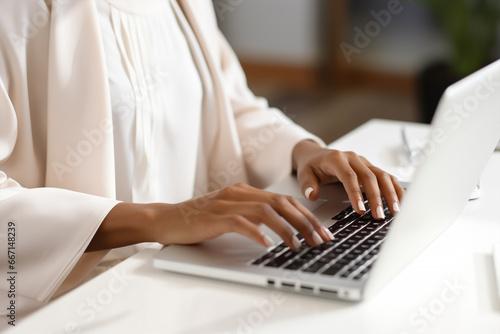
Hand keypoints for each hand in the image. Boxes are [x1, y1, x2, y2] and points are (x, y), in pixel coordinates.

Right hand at [153, 183, 333, 249]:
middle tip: (320, 239)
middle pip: (281, 203)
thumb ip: (252, 215)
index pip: (284, 199)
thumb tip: (281, 228)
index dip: (306, 215)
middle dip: (305, 221)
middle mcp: (239, 193)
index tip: (321, 231)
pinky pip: (241, 222)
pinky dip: (257, 233)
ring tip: (299, 245)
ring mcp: (226, 203)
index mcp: (245, 191)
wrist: (167, 218)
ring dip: (286, 228)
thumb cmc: (199, 220)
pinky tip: (268, 244)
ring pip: (265, 211)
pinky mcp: (214, 217)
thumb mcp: (230, 213)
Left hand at [292, 140, 403, 218]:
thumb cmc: (312, 165)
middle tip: (379, 216)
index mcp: (336, 159)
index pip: (349, 176)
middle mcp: (353, 158)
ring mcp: (364, 162)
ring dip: (390, 193)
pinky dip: (395, 188)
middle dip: (376, 197)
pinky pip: (386, 176)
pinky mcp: (370, 168)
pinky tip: (401, 201)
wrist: (317, 155)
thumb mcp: (303, 173)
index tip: (360, 209)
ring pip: (381, 175)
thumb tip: (312, 195)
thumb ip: (307, 184)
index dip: (355, 193)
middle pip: (369, 177)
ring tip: (395, 211)